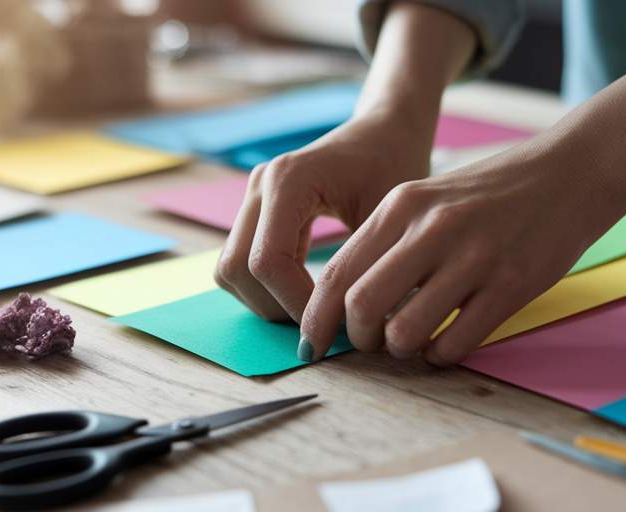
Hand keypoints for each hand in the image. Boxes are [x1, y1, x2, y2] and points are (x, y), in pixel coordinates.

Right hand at [215, 115, 430, 322]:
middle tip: (320, 325)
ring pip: (229, 270)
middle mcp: (260, 185)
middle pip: (236, 269)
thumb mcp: (388, 218)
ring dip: (264, 300)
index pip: (267, 262)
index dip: (294, 304)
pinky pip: (239, 262)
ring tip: (313, 312)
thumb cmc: (395, 165)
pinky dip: (264, 288)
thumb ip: (361, 270)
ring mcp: (252, 196)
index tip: (332, 326)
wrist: (386, 131)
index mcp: (288, 180)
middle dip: (274, 307)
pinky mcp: (255, 210)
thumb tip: (352, 328)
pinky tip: (304, 294)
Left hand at [298, 145, 625, 365]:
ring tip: (411, 343)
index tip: (313, 342)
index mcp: (403, 205)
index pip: (336, 273)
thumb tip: (343, 301)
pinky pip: (456, 342)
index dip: (317, 318)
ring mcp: (474, 257)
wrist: (570, 171)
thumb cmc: (491, 192)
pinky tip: (445, 344)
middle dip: (355, 340)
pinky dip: (440, 355)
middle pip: (361, 307)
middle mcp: (432, 229)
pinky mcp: (511, 284)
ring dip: (400, 350)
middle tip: (367, 345)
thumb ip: (386, 240)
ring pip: (405, 332)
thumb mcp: (427, 198)